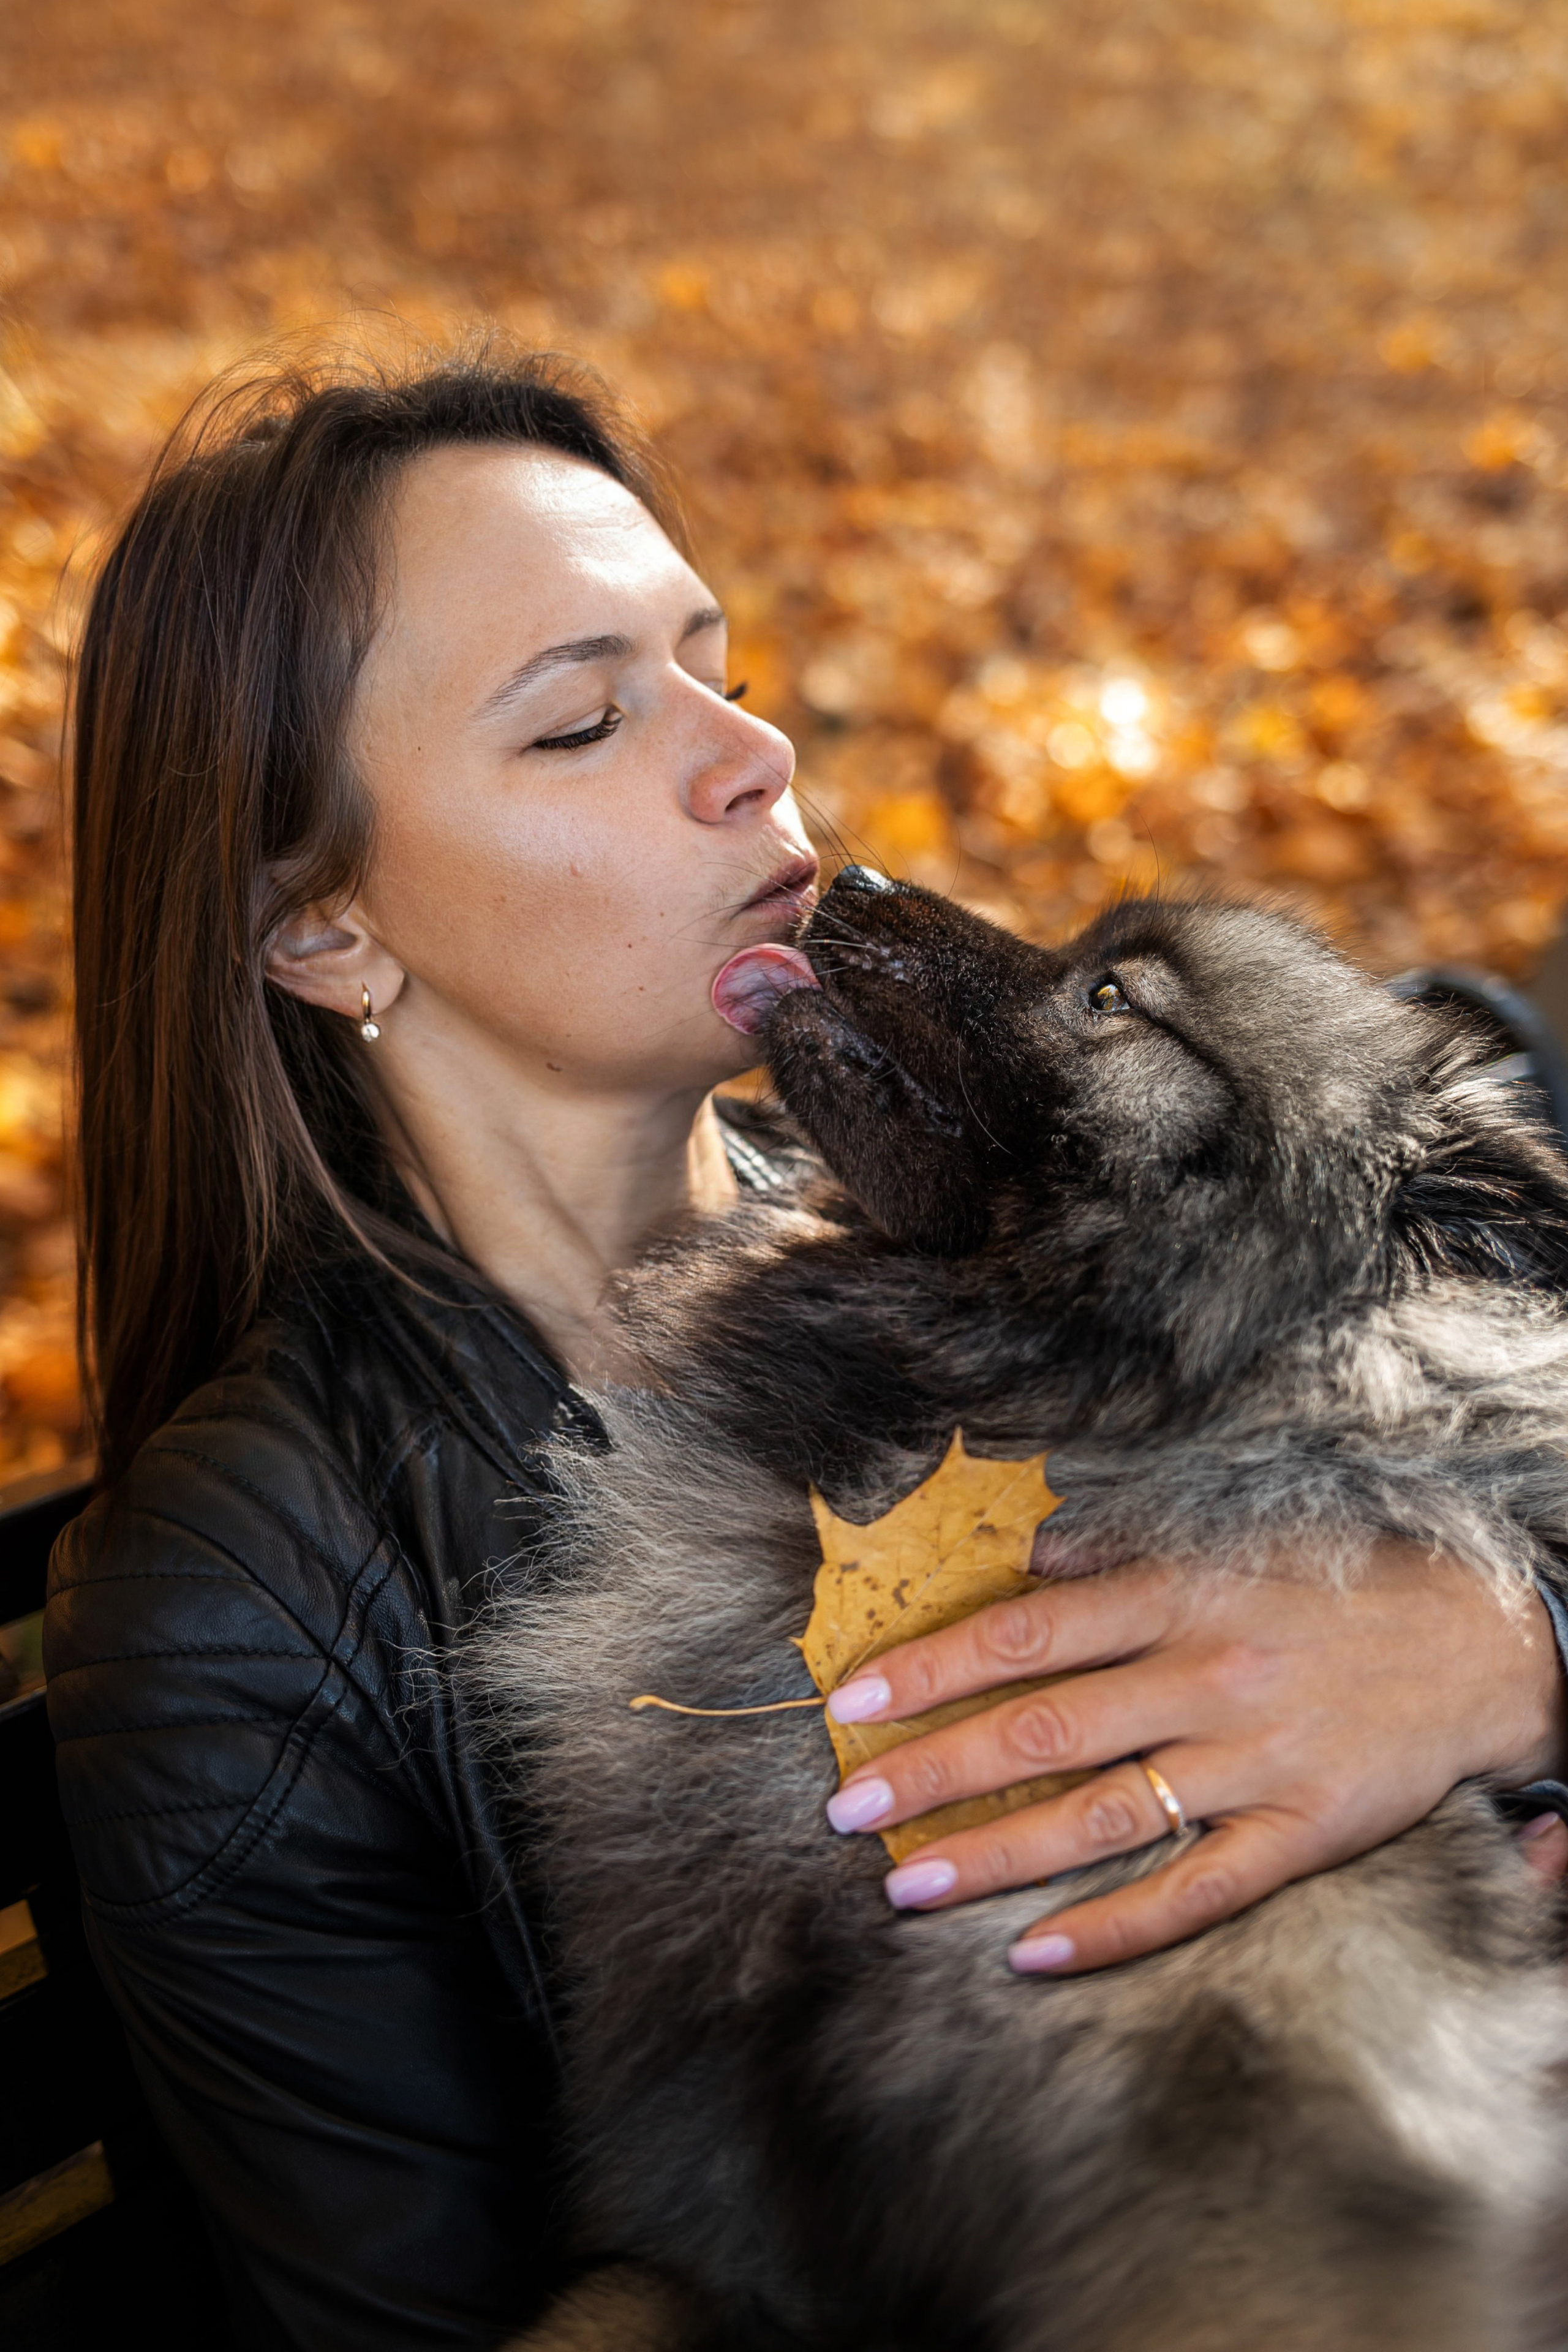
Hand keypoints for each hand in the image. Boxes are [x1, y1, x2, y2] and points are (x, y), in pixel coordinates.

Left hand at [823, 1543, 1567, 1973]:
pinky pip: (1192, 1892)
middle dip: (934, 1771)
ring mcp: (1254, 1761)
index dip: (931, 1669)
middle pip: (1044, 1727)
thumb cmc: (1335, 1590)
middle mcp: (1208, 1675)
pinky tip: (1033, 1953)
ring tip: (906, 1885)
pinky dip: (1110, 1928)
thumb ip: (1122, 1556)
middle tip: (847, 1807)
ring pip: (1100, 1816)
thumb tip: (1029, 1557)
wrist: (1479, 1646)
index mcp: (1180, 1596)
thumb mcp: (1227, 1547)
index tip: (851, 1704)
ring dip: (994, 1854)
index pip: (1026, 1634)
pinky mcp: (1300, 1833)